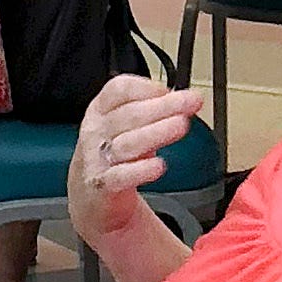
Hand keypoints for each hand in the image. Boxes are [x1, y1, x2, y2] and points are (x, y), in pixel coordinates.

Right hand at [68, 75, 203, 247]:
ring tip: (180, 126)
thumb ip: (152, 111)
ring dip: (156, 133)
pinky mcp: (102, 185)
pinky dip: (140, 170)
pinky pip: (120, 176)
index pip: (118, 90)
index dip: (145, 87)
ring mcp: (97, 158)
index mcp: (101, 110)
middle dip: (163, 106)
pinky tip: (158, 165)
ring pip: (127, 143)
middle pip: (129, 114)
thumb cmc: (113, 153)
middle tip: (190, 102)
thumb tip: (185, 100)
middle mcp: (97, 131)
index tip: (169, 90)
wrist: (90, 194)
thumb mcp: (125, 125)